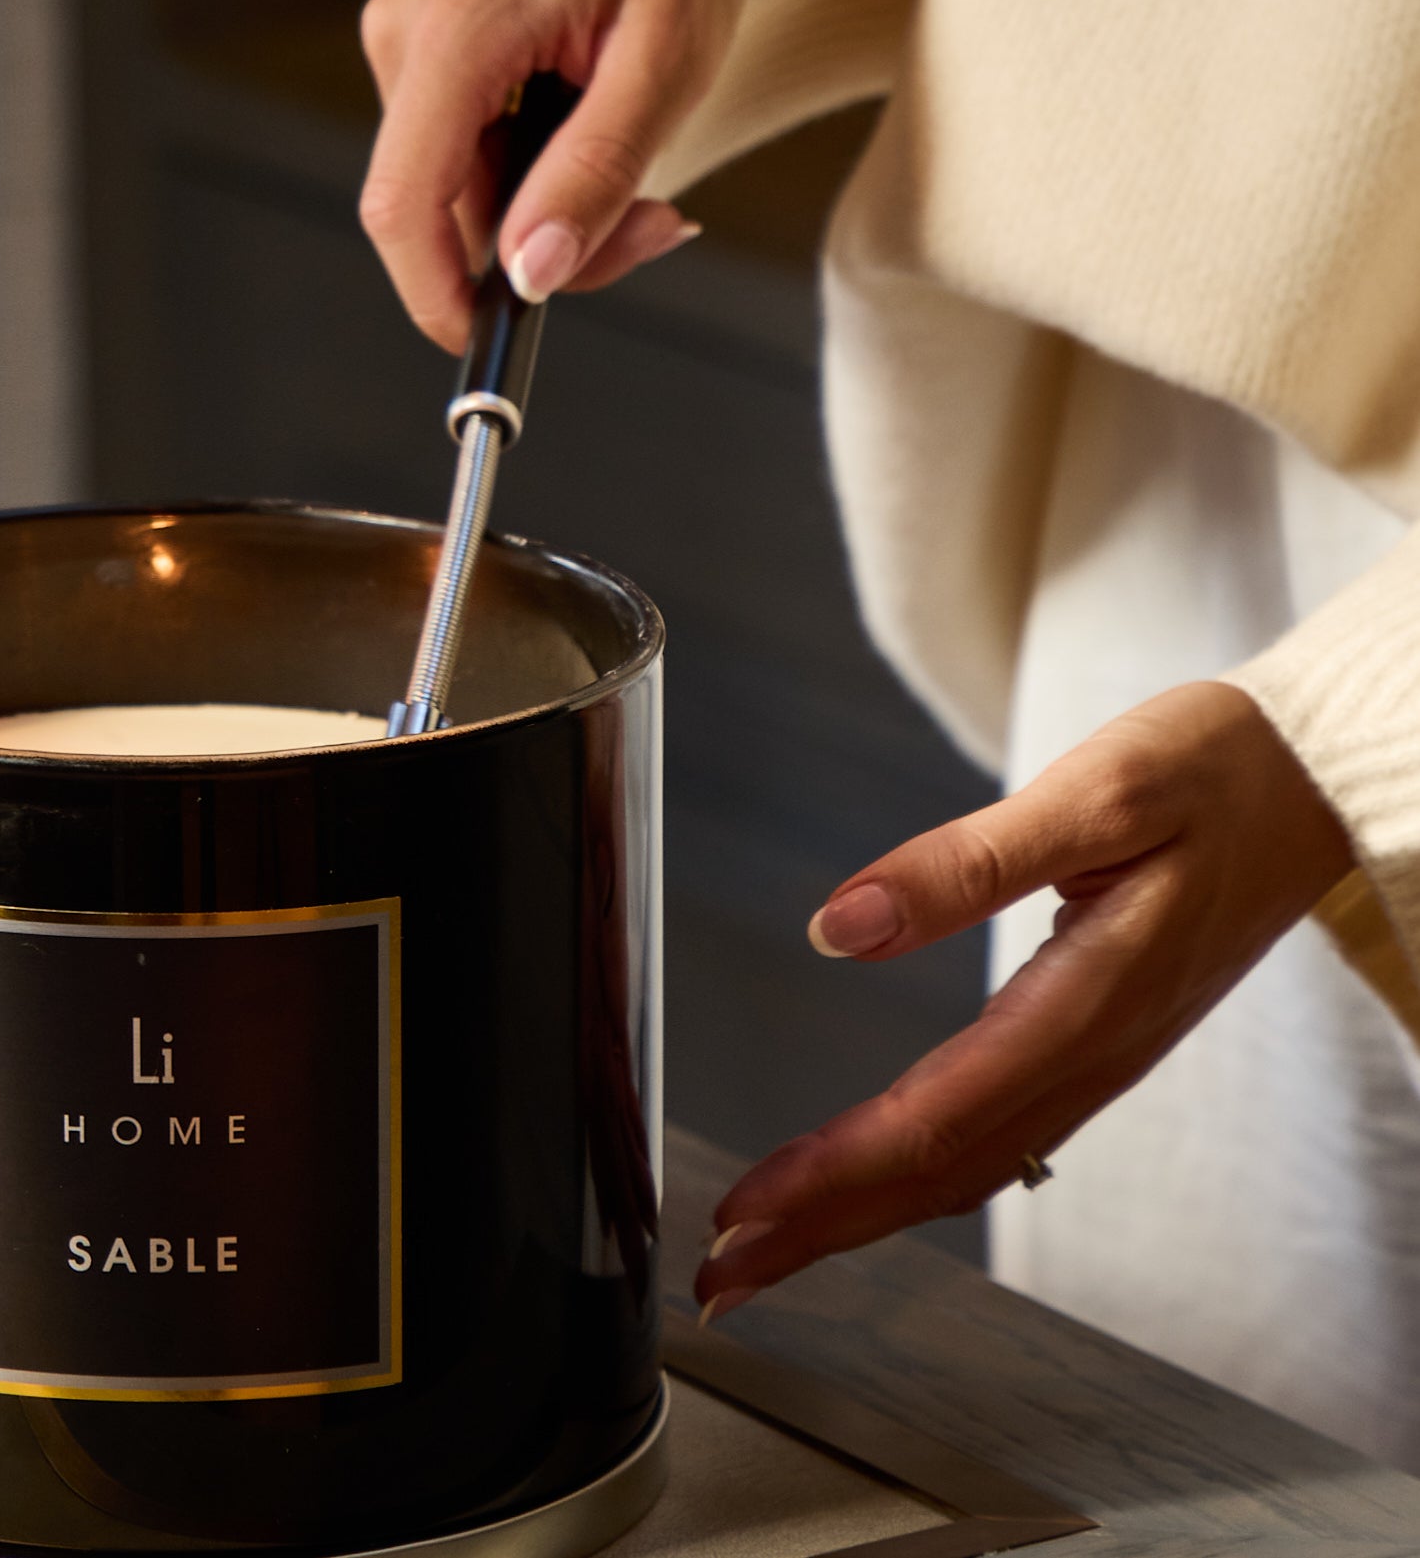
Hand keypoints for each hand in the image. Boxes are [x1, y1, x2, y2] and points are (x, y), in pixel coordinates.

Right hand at [358, 0, 752, 350]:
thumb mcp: (665, 60)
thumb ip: (595, 174)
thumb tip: (532, 274)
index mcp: (456, 31)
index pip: (401, 204)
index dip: (436, 295)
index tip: (489, 341)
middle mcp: (407, 35)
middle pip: (438, 208)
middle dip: (536, 251)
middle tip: (650, 229)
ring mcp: (409, 40)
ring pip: (455, 189)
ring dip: (544, 212)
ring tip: (641, 178)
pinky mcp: (426, 49)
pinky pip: (462, 151)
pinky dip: (530, 174)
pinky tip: (592, 134)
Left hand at [695, 681, 1354, 1320]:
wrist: (1321, 778)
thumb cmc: (1216, 769)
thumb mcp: (1095, 790)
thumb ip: (962, 863)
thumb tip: (838, 925)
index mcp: (1088, 999)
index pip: (936, 1115)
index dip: (832, 1172)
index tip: (745, 1212)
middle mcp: (1095, 1050)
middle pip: (942, 1170)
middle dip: (824, 1227)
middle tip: (721, 1275)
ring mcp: (1102, 1057)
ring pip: (970, 1165)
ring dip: (861, 1214)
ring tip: (768, 1246)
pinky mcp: (1098, 1042)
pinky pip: (1000, 1136)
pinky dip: (917, 1173)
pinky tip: (868, 1188)